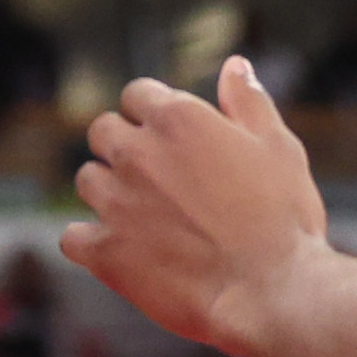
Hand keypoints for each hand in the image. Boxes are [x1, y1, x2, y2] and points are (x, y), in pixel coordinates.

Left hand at [62, 56, 328, 356]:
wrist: (272, 292)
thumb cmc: (283, 220)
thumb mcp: (278, 148)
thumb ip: (249, 102)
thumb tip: (234, 65)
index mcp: (178, 120)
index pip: (137, 95)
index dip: (152, 113)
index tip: (169, 137)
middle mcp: (137, 153)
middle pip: (103, 131)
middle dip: (123, 146)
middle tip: (155, 176)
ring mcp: (117, 202)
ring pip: (87, 180)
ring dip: (107, 190)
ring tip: (141, 214)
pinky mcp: (106, 251)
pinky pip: (72, 238)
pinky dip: (88, 243)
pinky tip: (115, 250)